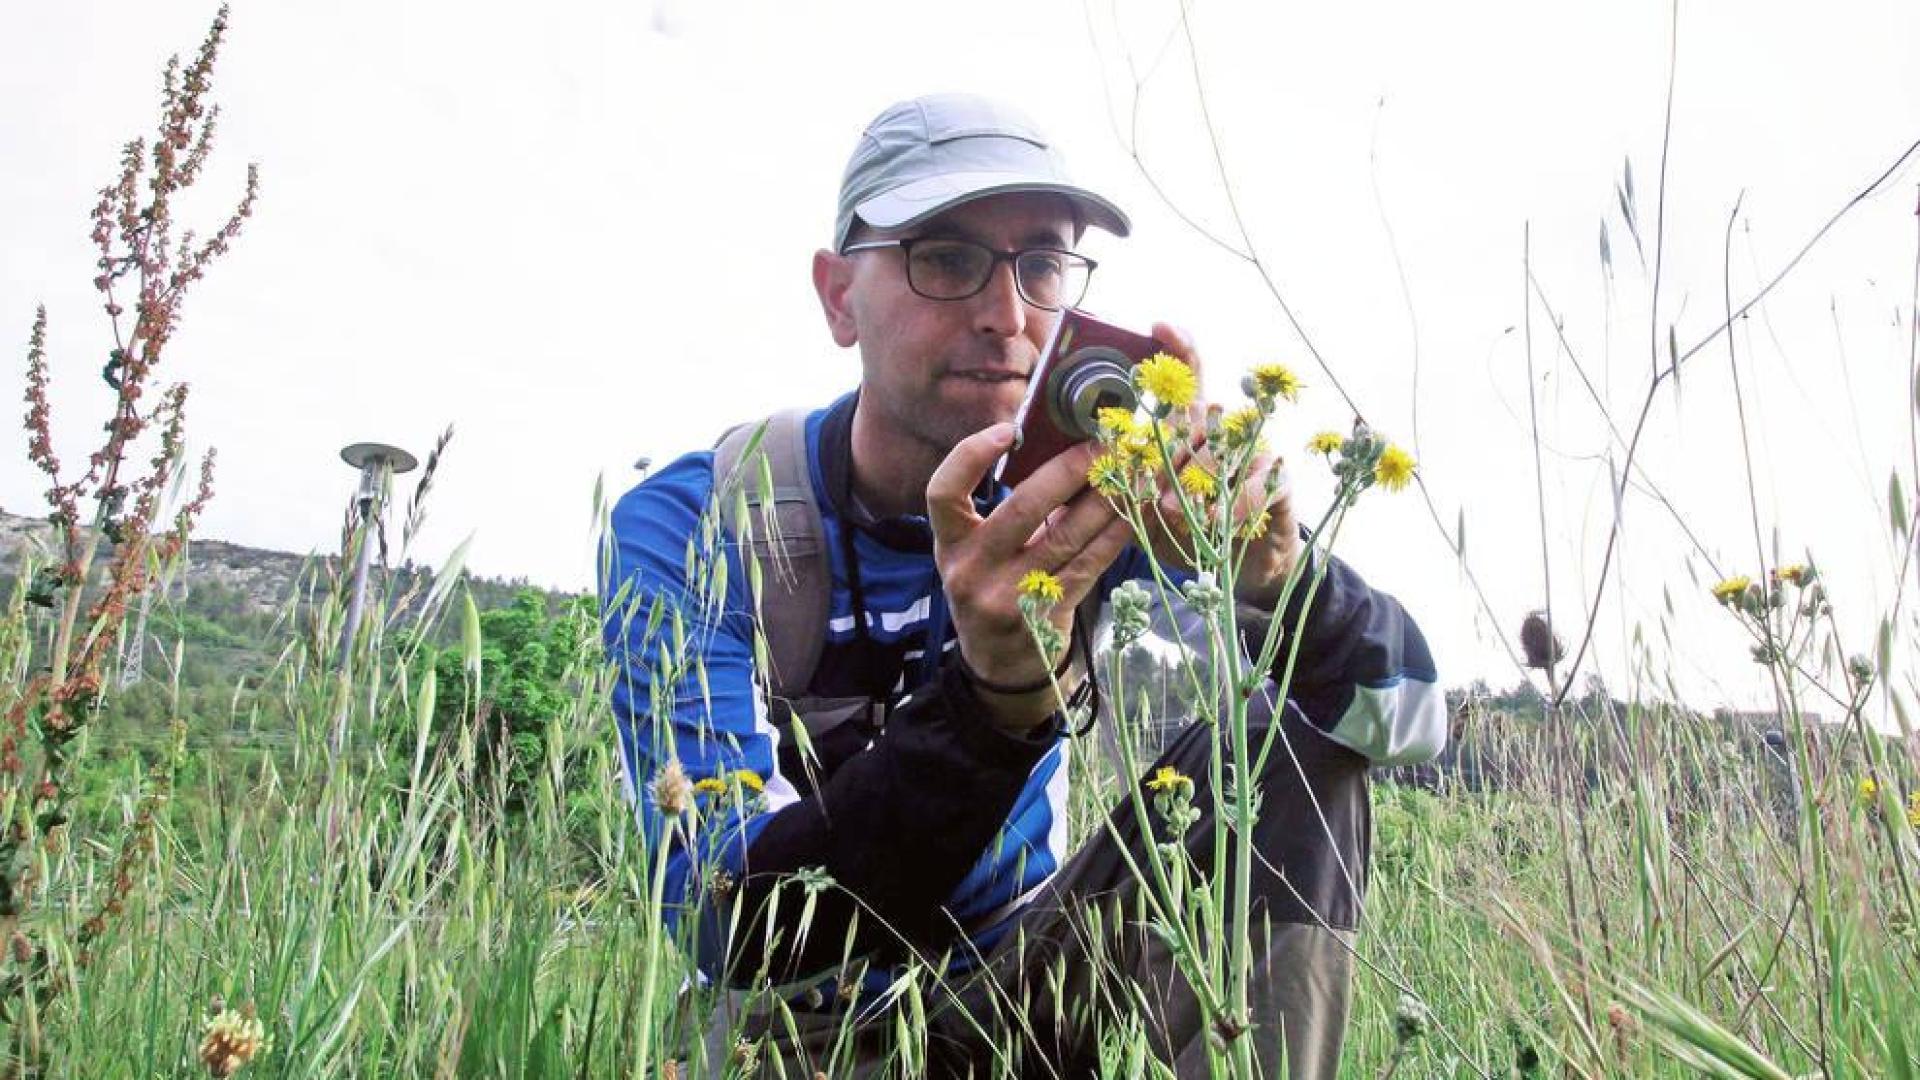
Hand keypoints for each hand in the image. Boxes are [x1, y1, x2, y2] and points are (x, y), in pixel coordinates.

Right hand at [926, 424, 1134, 731]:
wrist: (999, 664)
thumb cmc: (992, 587)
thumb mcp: (979, 552)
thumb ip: (1008, 509)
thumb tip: (1062, 447)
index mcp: (950, 545)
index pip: (943, 493)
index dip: (970, 456)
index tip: (1007, 430)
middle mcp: (971, 571)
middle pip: (1022, 508)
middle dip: (1068, 471)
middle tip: (1101, 445)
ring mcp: (1009, 597)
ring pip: (1066, 536)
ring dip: (1105, 498)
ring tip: (1130, 469)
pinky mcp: (1046, 615)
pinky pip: (1089, 564)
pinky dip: (1115, 533)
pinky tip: (1135, 511)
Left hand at [1137, 322, 1301, 609]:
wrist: (1243, 570)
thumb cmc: (1192, 536)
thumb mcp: (1153, 517)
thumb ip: (1134, 495)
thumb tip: (1114, 479)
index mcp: (1192, 431)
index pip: (1186, 381)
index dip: (1176, 350)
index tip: (1159, 326)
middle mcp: (1224, 430)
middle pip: (1192, 420)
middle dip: (1167, 456)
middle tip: (1152, 494)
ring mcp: (1253, 450)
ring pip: (1218, 449)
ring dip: (1193, 481)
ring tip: (1171, 511)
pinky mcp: (1278, 477)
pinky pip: (1250, 485)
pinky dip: (1228, 508)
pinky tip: (1214, 524)